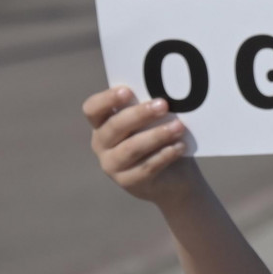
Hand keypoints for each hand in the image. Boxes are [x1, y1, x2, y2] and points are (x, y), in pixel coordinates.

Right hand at [82, 86, 196, 206]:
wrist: (173, 178)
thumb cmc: (159, 139)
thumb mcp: (152, 122)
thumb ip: (148, 109)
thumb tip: (160, 95)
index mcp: (102, 124)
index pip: (92, 109)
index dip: (107, 100)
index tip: (127, 91)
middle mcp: (101, 144)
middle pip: (115, 127)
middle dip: (140, 114)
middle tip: (163, 105)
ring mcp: (112, 165)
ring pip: (131, 148)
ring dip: (156, 135)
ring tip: (179, 126)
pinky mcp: (128, 182)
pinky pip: (146, 167)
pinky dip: (164, 155)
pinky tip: (180, 146)